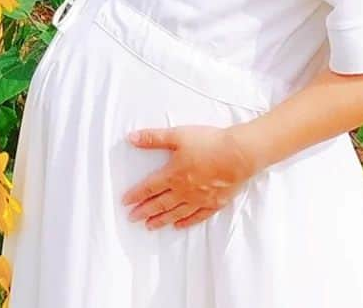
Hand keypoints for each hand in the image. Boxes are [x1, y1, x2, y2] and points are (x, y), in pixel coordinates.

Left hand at [121, 125, 257, 230]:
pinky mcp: (214, 203)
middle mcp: (183, 191)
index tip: (125, 202)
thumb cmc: (208, 143)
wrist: (238, 155)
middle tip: (132, 219)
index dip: (136, 194)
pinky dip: (186, 222)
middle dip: (144, 211)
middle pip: (160, 203)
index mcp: (173, 174)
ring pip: (176, 213)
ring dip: (161, 220)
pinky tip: (178, 226)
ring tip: (149, 227)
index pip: (149, 187)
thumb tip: (131, 138)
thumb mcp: (177, 135)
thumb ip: (153, 138)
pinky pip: (196, 217)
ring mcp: (199, 199)